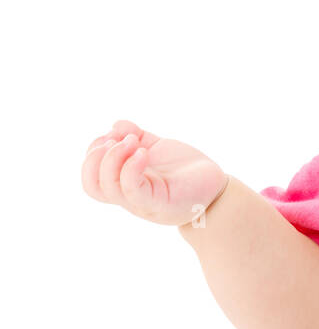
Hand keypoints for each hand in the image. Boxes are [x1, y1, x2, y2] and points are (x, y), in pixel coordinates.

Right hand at [82, 119, 228, 226]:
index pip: (91, 177)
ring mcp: (143, 202)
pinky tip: (143, 151)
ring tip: (132, 142)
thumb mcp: (159, 148)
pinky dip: (131, 168)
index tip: (111, 135)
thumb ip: (137, 136)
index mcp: (125, 183)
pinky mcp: (160, 204)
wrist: (217, 189)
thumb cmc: (187, 171)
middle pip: (92, 185)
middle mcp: (129, 196)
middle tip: (114, 140)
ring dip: (113, 158)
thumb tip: (115, 125)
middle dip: (94, 158)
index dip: (91, 155)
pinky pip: (134, 190)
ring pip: (108, 188)